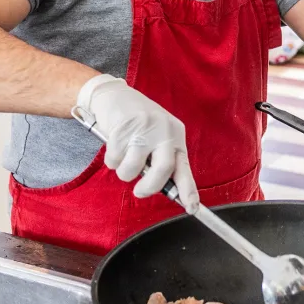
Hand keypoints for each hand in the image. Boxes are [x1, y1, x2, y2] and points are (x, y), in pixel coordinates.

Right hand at [77, 74, 199, 212]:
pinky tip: (115, 144)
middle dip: (149, 187)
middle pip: (163, 170)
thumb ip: (163, 160)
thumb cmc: (138, 122)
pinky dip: (112, 159)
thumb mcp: (158, 137)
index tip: (192, 208)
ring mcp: (144, 128)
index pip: (184, 167)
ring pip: (133, 169)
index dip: (188, 190)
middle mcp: (164, 131)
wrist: (114, 96)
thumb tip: (166, 189)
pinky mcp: (123, 128)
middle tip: (140, 191)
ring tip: (123, 157)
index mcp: (176, 135)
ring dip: (124, 171)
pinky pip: (115, 160)